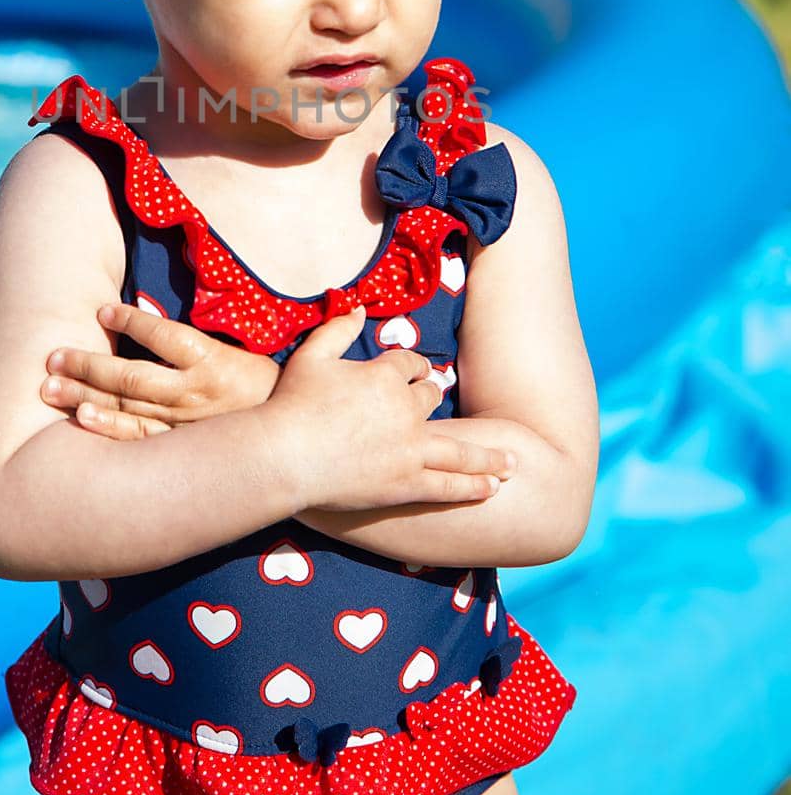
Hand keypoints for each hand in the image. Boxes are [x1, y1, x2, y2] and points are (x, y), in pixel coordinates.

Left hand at [40, 301, 281, 439]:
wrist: (290, 437)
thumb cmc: (258, 384)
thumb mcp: (236, 351)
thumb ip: (196, 336)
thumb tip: (150, 308)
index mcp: (212, 361)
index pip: (166, 336)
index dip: (133, 322)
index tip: (103, 311)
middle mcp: (195, 393)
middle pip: (133, 378)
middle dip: (89, 365)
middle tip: (53, 356)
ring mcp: (184, 424)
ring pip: (128, 409)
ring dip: (86, 397)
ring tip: (50, 388)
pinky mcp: (179, 448)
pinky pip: (138, 438)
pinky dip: (108, 429)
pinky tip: (81, 419)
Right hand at [267, 306, 516, 511]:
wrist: (284, 456)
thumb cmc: (293, 403)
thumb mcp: (312, 355)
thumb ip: (338, 329)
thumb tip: (358, 307)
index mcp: (385, 376)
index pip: (410, 364)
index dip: (410, 368)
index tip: (410, 373)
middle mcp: (405, 410)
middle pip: (432, 397)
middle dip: (435, 398)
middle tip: (439, 404)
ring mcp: (410, 449)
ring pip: (460, 449)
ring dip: (488, 455)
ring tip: (511, 461)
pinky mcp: (406, 483)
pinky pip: (449, 485)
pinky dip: (473, 486)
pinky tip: (493, 487)